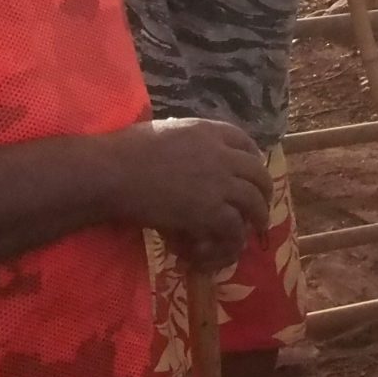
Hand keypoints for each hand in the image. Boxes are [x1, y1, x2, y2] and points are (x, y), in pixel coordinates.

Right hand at [108, 118, 269, 267]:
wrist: (114, 172)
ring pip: (254, 202)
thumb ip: (185, 142)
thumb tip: (185, 151)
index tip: (253, 172)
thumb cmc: (126, 150)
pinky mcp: (210, 211)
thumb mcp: (165, 132)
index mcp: (209, 131)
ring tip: (259, 229)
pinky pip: (235, 227)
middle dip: (264, 190)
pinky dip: (233, 239)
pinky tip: (229, 245)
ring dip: (258, 217)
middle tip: (262, 204)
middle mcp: (222, 154)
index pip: (246, 142)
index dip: (254, 159)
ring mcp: (219, 183)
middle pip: (258, 172)